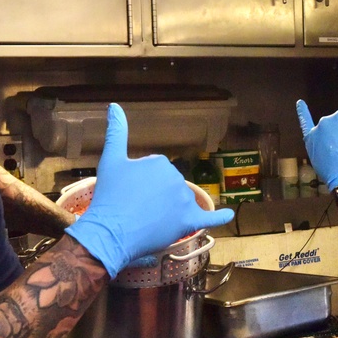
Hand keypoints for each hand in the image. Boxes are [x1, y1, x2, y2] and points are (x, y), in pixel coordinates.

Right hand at [65, 104, 234, 277]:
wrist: (110, 232)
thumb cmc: (109, 196)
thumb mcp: (111, 160)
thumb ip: (116, 132)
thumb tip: (114, 105)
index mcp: (161, 162)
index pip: (155, 172)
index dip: (141, 184)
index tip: (129, 193)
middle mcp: (177, 178)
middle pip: (169, 187)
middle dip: (156, 196)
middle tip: (136, 208)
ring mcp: (184, 201)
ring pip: (180, 203)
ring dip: (170, 210)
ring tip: (147, 220)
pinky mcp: (188, 221)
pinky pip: (208, 218)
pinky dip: (219, 217)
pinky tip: (228, 214)